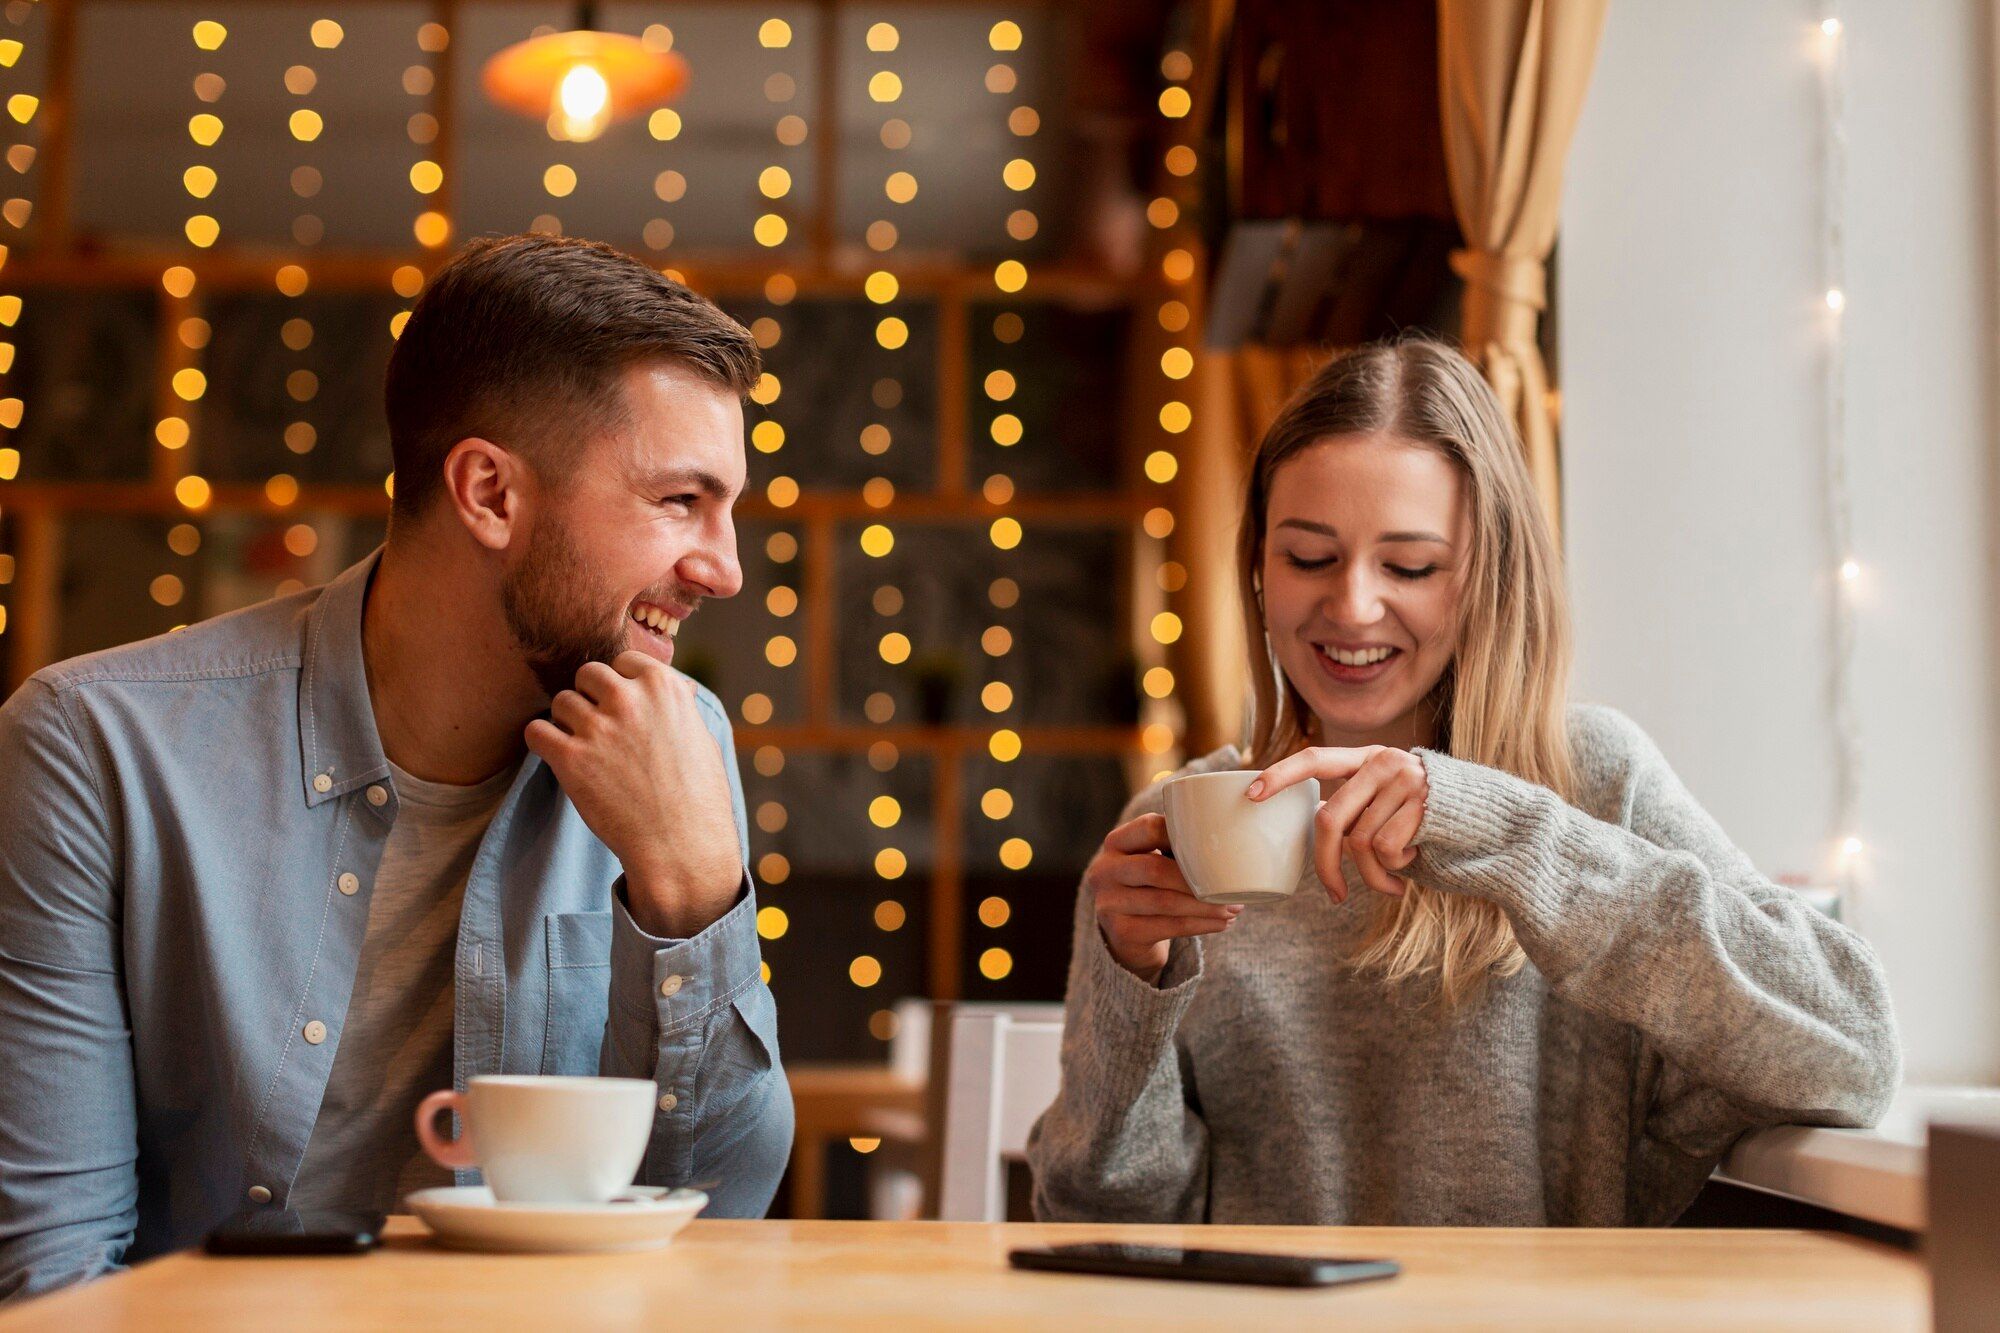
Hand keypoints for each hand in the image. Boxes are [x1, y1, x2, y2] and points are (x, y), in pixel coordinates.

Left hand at [525, 651, 742, 938]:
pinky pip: (536, 731)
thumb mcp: (702, 738)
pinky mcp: (571, 759)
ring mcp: (598, 727)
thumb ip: (680, 706)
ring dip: (568, 721)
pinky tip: (560, 758)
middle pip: (588, 674)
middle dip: (591, 697)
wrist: (682, 847)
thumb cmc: (699, 797)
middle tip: (600, 727)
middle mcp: (629, 699)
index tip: (623, 708)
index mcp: (664, 687)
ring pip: (562, 701)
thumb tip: (676, 686)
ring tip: (584, 749)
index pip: (623, 660)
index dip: (621, 684)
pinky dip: (543, 741)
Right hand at [1086, 813, 1240, 984]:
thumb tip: (1228, 845)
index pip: (1149, 828)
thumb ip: (1176, 849)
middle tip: (1229, 888)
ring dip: (1205, 906)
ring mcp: (1108, 903)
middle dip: (1197, 880)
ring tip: (1232, 908)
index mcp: (1115, 843)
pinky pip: (1168, 927)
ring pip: (1165, 902)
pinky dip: (1200, 925)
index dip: (1183, 835)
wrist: (1127, 934)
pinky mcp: (1121, 932)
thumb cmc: (1150, 888)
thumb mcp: (1152, 860)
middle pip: (1155, 869)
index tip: (1216, 847)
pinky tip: (1221, 923)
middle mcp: (1104, 871)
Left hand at [1248, 746, 1427, 902]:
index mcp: (1368, 759)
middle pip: (1330, 818)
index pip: (1315, 758)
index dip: (1280, 775)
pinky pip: (1386, 849)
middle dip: (1326, 866)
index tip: (1250, 794)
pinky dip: (1395, 869)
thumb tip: (1319, 828)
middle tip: (1334, 896)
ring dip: (1374, 877)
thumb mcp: (1391, 805)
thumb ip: (1358, 808)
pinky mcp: (1423, 803)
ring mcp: (1404, 780)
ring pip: (1360, 842)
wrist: (1498, 822)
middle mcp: (1383, 762)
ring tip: (1394, 884)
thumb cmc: (1434, 822)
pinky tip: (1414, 865)